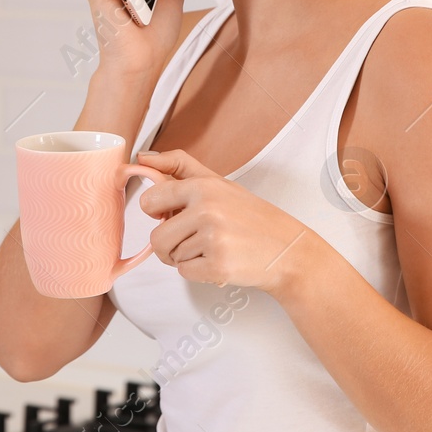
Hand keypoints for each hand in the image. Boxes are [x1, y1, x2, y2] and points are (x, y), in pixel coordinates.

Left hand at [133, 148, 318, 295]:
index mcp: (202, 186)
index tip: (171, 215)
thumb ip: (179, 167)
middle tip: (194, 239)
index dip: (157, 213)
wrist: (288, 249)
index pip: (149, 200)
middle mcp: (206, 210)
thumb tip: (143, 158)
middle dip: (170, 244)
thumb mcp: (218, 182)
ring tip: (215, 248)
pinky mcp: (218, 265)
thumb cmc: (251, 216)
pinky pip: (185, 273)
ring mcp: (213, 238)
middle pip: (156, 237)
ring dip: (188, 257)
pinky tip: (220, 261)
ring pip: (171, 256)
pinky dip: (199, 272)